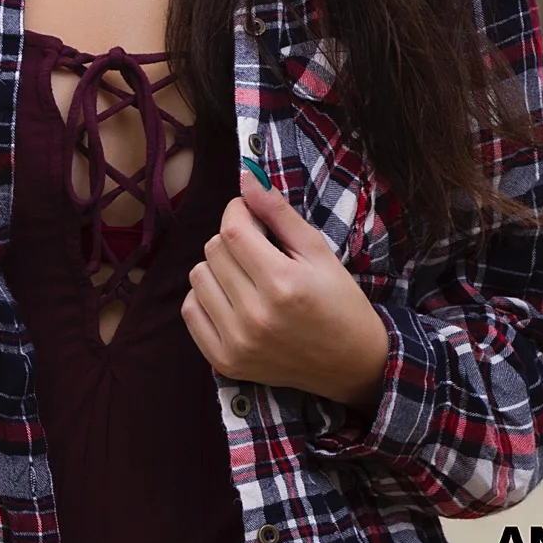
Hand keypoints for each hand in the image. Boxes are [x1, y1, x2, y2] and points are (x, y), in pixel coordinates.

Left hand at [182, 168, 389, 412]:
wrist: (352, 364)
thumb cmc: (340, 302)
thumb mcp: (319, 252)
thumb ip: (279, 214)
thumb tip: (246, 178)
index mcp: (283, 283)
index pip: (232, 229)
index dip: (238, 212)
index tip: (251, 215)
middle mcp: (255, 315)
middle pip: (213, 250)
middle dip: (233, 240)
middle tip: (258, 251)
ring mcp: (237, 342)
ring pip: (198, 277)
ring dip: (218, 269)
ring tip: (246, 277)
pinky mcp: (226, 361)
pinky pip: (190, 311)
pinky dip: (206, 298)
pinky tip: (232, 299)